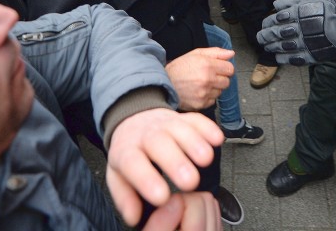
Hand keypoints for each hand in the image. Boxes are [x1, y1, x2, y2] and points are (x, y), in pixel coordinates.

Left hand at [106, 109, 222, 226]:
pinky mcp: (184, 118)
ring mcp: (166, 123)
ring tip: (206, 160)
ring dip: (194, 143)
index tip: (162, 198)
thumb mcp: (118, 177)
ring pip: (180, 128)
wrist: (134, 122)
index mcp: (127, 151)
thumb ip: (126, 197)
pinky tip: (217, 140)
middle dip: (175, 161)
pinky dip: (208, 128)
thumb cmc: (130, 155)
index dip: (146, 179)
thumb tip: (134, 217)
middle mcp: (146, 135)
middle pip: (158, 142)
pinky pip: (196, 119)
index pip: (132, 163)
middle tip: (190, 181)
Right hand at [165, 47, 233, 110]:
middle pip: (227, 82)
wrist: (164, 83)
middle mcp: (207, 80)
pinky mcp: (201, 104)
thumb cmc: (179, 68)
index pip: (230, 69)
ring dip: (214, 88)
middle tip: (208, 76)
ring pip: (220, 92)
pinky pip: (212, 101)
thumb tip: (231, 54)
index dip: (224, 68)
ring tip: (201, 84)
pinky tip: (198, 91)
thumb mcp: (195, 54)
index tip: (218, 69)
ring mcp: (204, 93)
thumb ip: (216, 53)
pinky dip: (207, 97)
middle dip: (220, 78)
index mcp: (207, 65)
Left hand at [257, 0, 335, 64]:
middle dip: (265, 36)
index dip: (267, 23)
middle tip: (260, 37)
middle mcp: (299, 28)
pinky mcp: (311, 54)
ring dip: (271, 47)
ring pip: (282, 46)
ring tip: (266, 47)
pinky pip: (293, 58)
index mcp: (297, 14)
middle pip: (276, 33)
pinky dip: (283, 58)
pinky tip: (277, 56)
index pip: (275, 19)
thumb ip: (291, 1)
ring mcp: (305, 42)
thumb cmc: (326, 9)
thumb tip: (275, 5)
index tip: (264, 25)